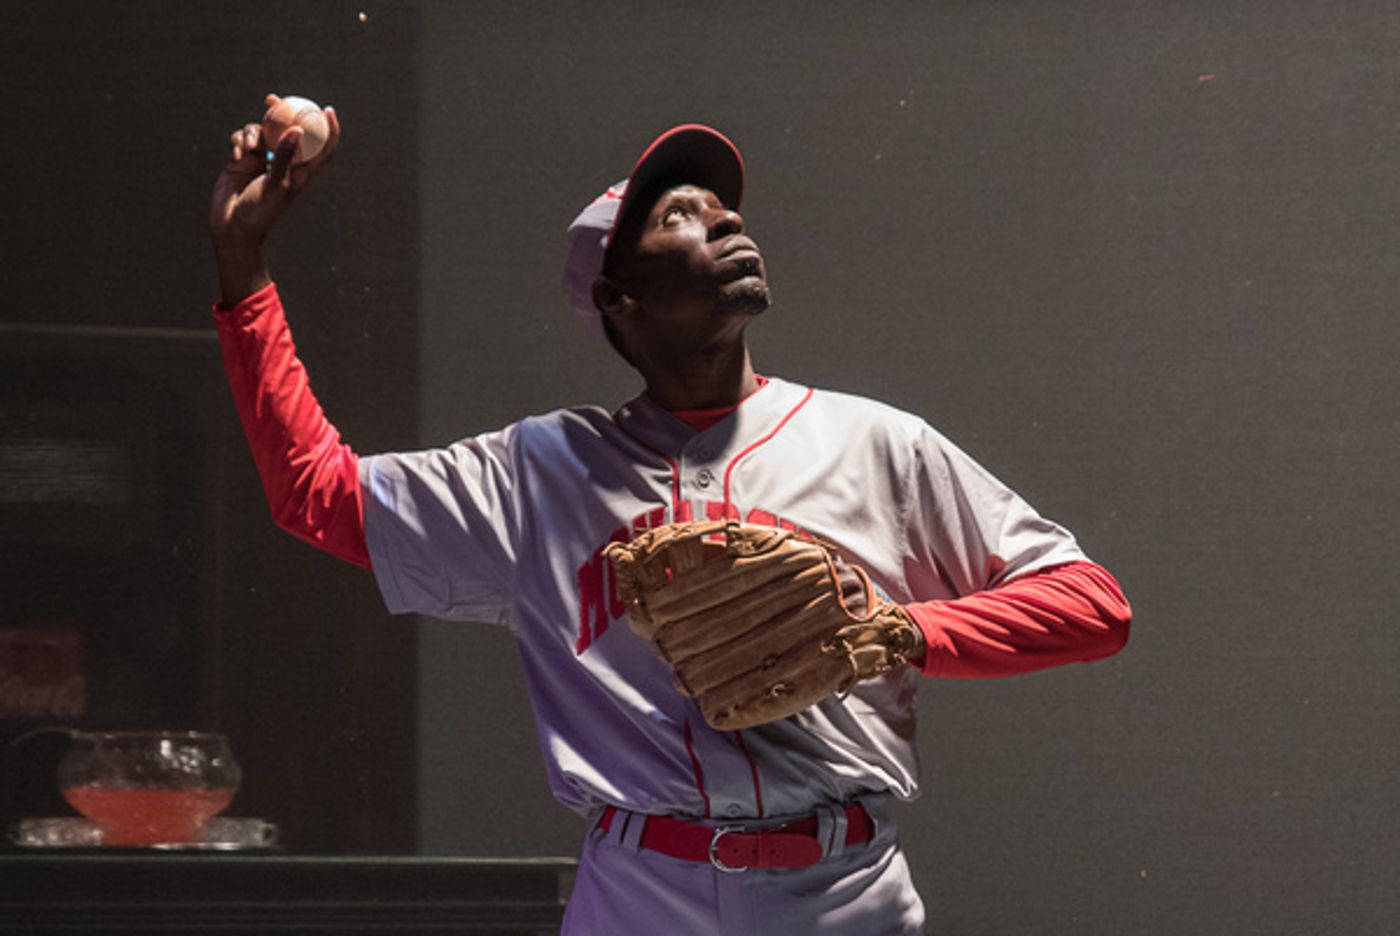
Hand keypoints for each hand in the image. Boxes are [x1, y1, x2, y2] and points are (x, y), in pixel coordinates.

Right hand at [209, 95, 340, 304]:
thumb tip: (297, 130)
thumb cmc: (260, 212)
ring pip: (260, 132)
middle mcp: (283, 163)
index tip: (328, 109)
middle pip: (288, 130)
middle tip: (272, 99)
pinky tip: (236, 156)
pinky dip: (238, 142)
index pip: (321, 147)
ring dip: (251, 133)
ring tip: (248, 149)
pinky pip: (241, 139)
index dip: (329, 129)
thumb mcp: (276, 184)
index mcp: (300, 172)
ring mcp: (262, 160)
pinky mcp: (243, 160)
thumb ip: (285, 157)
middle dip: (280, 112)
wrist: (232, 227)